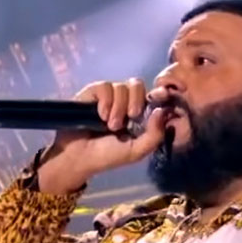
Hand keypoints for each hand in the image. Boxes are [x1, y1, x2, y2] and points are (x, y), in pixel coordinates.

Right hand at [37, 79, 165, 194]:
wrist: (79, 157)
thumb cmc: (107, 156)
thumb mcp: (136, 151)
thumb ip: (154, 135)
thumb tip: (162, 111)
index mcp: (137, 115)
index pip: (151, 96)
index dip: (156, 95)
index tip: (160, 98)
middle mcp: (124, 102)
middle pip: (137, 85)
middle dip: (136, 101)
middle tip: (131, 118)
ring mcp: (108, 96)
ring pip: (121, 86)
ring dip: (118, 107)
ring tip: (110, 125)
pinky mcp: (92, 93)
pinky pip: (105, 86)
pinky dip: (106, 101)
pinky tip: (100, 116)